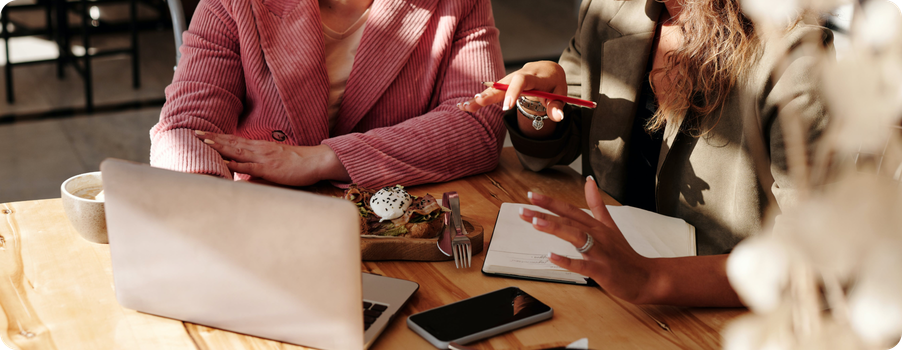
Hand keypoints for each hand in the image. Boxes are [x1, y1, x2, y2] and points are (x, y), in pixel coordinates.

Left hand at [194, 130, 350, 185]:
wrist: (316, 161)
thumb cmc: (298, 163)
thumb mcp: (275, 162)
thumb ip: (259, 167)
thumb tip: (244, 175)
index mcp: (260, 147)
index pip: (235, 140)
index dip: (218, 137)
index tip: (202, 133)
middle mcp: (259, 149)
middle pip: (231, 142)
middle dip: (212, 137)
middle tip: (194, 132)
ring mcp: (263, 158)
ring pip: (237, 151)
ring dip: (220, 146)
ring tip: (204, 141)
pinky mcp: (269, 169)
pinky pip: (250, 166)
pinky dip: (237, 164)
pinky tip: (226, 162)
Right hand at [458, 61, 567, 138]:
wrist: (548, 69)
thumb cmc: (554, 84)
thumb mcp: (560, 94)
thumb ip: (557, 106)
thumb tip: (558, 118)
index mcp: (536, 76)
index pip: (522, 80)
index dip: (513, 92)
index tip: (506, 107)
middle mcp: (521, 74)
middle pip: (503, 83)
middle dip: (490, 93)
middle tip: (478, 102)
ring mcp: (511, 78)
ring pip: (495, 86)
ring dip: (481, 97)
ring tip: (465, 107)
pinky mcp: (505, 83)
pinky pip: (492, 90)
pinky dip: (480, 98)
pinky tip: (464, 105)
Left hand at [519, 176, 657, 303]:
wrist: (645, 277)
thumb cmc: (624, 254)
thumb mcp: (610, 225)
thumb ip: (597, 204)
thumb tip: (589, 181)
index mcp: (596, 225)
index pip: (570, 209)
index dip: (550, 201)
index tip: (531, 195)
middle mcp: (597, 235)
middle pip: (568, 220)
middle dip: (545, 213)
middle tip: (524, 209)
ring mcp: (599, 252)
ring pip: (575, 236)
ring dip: (555, 228)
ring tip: (535, 223)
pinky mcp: (601, 270)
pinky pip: (582, 265)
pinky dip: (567, 261)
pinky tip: (551, 256)